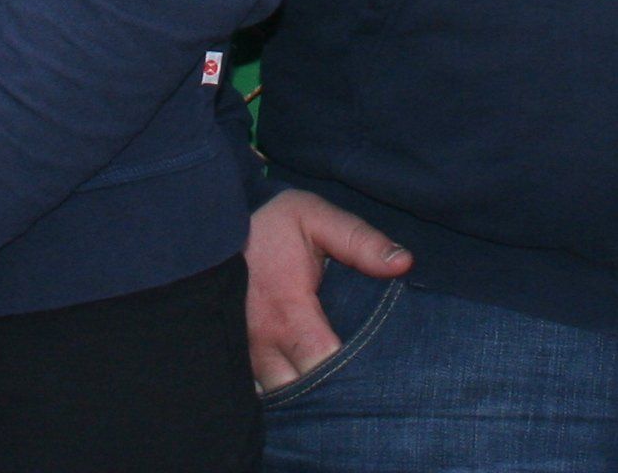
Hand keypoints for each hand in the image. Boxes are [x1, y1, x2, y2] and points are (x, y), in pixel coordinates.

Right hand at [246, 187, 412, 387]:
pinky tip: (306, 389)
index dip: (350, 373)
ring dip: (306, 398)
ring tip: (336, 390)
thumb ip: (359, 241)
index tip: (374, 368)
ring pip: (280, 398)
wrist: (212, 232)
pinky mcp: (239, 361)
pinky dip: (284, 394)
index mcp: (288, 312)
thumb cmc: (272, 228)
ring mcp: (247, 357)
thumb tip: (404, 263)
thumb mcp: (315, 218)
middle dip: (330, 395)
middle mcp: (263, 344)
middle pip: (300, 394)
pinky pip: (262, 393)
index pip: (322, 363)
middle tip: (360, 385)